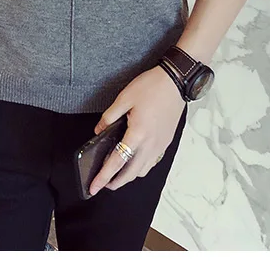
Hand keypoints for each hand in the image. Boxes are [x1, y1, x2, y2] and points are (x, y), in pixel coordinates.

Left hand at [87, 64, 184, 195]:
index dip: (103, 177)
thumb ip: (109, 117)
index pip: (116, 163)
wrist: (176, 82)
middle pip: (131, 174)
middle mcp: (150, 144)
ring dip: (129, 176)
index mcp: (137, 134)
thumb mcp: (124, 98)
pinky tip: (134, 159)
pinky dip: (141, 167)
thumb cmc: (151, 87)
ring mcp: (160, 145)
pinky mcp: (166, 142)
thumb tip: (99, 130)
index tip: (93, 187)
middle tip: (102, 183)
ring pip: (143, 170)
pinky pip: (152, 162)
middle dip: (115, 182)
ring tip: (117, 171)